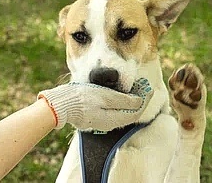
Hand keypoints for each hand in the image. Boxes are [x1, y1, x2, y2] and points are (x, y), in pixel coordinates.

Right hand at [38, 78, 152, 130]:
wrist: (61, 104)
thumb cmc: (83, 98)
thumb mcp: (105, 96)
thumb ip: (123, 100)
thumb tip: (140, 101)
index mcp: (114, 119)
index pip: (136, 112)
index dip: (145, 100)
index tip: (150, 88)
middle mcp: (110, 123)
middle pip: (130, 113)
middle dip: (139, 101)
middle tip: (143, 87)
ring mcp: (102, 121)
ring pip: (122, 113)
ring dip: (129, 101)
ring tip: (133, 88)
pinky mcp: (95, 117)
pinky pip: (113, 112)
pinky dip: (119, 103)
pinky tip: (118, 94)